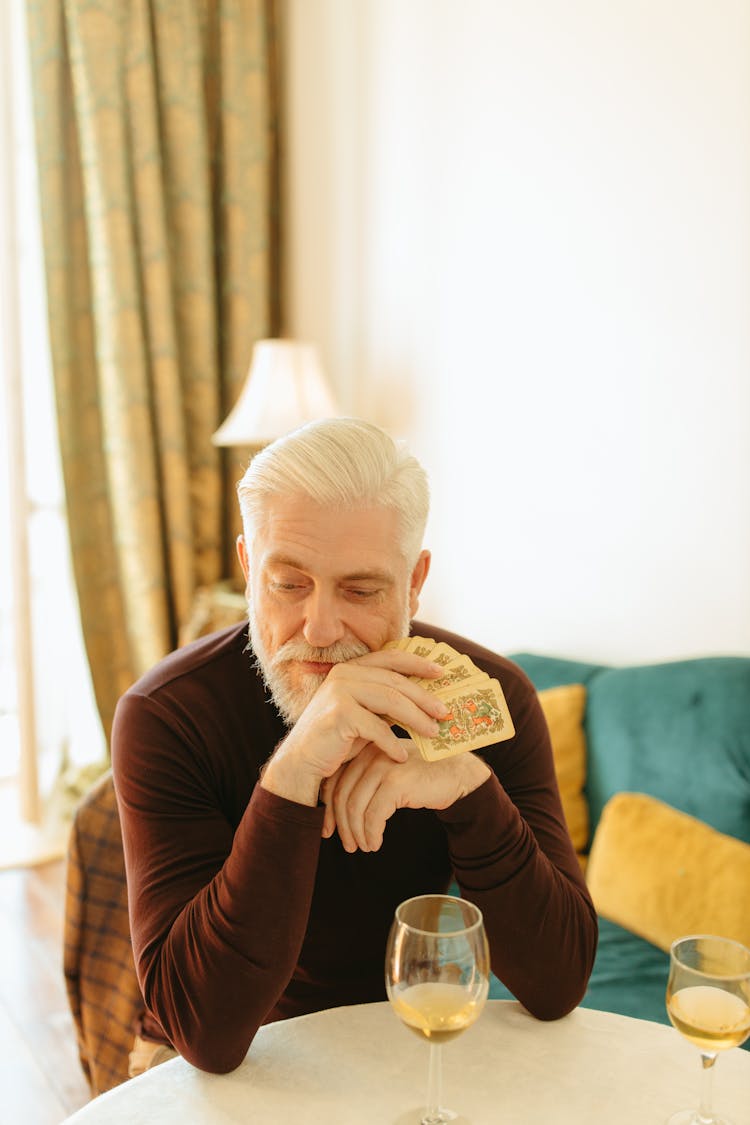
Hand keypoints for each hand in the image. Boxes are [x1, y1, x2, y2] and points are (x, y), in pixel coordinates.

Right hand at [260, 650, 450, 806]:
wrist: (302, 761)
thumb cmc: (337, 738)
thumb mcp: (364, 713)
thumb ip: (386, 702)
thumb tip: (427, 701)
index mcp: (351, 668)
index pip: (391, 657)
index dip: (418, 663)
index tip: (442, 673)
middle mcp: (345, 674)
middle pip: (396, 681)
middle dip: (425, 697)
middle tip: (445, 712)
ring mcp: (340, 691)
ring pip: (391, 701)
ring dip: (416, 719)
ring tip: (434, 733)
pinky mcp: (339, 714)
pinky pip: (376, 728)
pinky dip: (393, 743)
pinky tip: (402, 756)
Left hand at [320, 741, 491, 851]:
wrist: (457, 774)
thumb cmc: (422, 776)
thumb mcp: (389, 773)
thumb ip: (366, 781)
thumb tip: (334, 810)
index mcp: (365, 750)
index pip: (335, 782)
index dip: (329, 811)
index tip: (329, 831)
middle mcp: (371, 754)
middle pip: (342, 796)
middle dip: (342, 826)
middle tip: (348, 845)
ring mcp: (383, 767)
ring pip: (355, 807)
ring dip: (357, 834)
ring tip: (364, 847)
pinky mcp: (396, 783)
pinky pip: (373, 816)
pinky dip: (371, 834)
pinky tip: (376, 844)